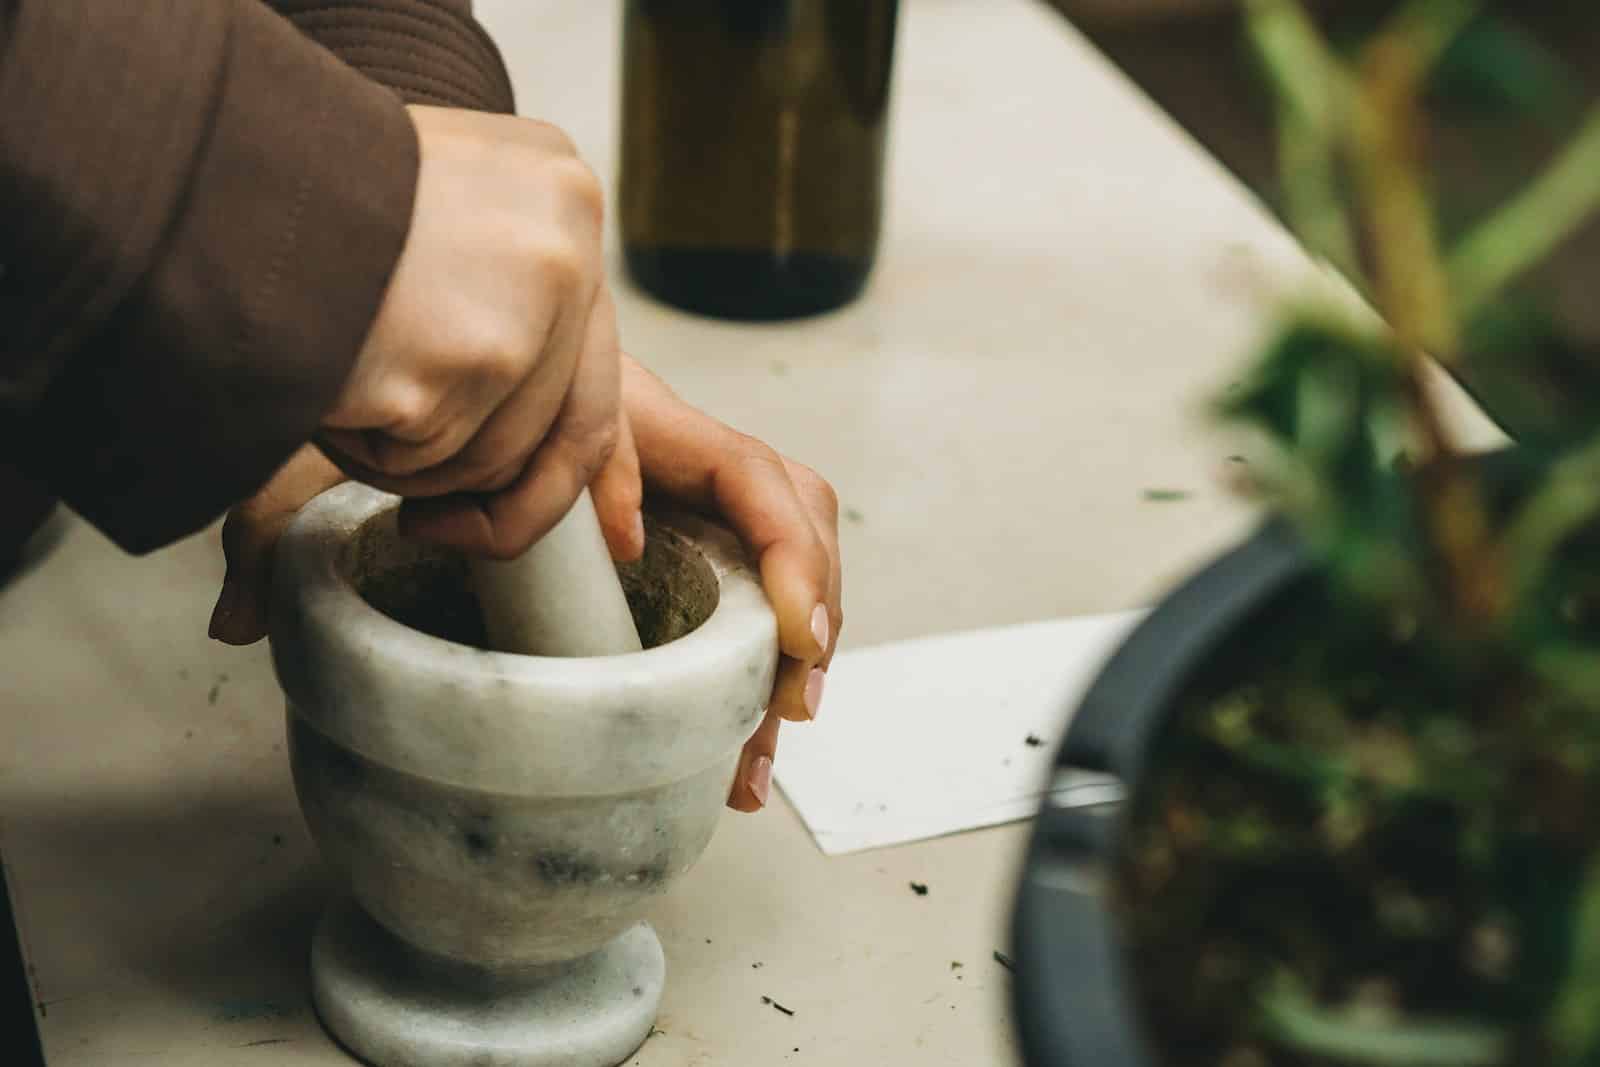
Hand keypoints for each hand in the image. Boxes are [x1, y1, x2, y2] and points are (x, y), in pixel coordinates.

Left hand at [210, 356, 842, 812]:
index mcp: (628, 415)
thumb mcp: (335, 442)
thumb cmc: (393, 381)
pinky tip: (724, 749)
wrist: (413, 335)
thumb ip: (283, 515)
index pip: (746, 473)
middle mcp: (665, 455)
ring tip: (758, 759)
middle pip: (789, 515)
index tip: (786, 636)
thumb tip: (233, 626)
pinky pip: (731, 593)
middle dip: (807, 608)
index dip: (779, 553)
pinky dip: (743, 668)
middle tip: (789, 704)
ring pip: (770, 561)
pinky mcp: (657, 542)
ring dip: (786, 655)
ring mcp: (669, 499)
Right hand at [322, 105, 624, 558]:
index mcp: (558, 189)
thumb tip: (595, 481)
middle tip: (431, 524)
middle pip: (563, 427)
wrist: (199, 171)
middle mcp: (565, 239)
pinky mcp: (469, 358)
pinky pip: (433, 463)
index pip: (600, 357)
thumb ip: (506, 307)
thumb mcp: (428, 221)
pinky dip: (370, 455)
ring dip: (414, 463)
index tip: (612, 535)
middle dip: (502, 499)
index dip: (594, 461)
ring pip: (498, 456)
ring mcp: (525, 299)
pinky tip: (327, 389)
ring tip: (344, 387)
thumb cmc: (294, 200)